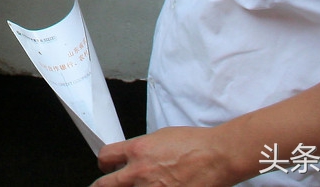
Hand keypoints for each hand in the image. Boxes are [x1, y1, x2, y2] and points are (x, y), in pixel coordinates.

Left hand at [91, 127, 239, 186]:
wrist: (217, 156)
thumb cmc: (195, 144)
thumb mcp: (160, 137)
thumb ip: (141, 149)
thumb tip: (131, 158)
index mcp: (137, 151)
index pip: (105, 157)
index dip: (103, 163)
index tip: (106, 167)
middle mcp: (139, 172)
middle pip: (104, 185)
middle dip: (102, 185)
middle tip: (104, 185)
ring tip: (137, 185)